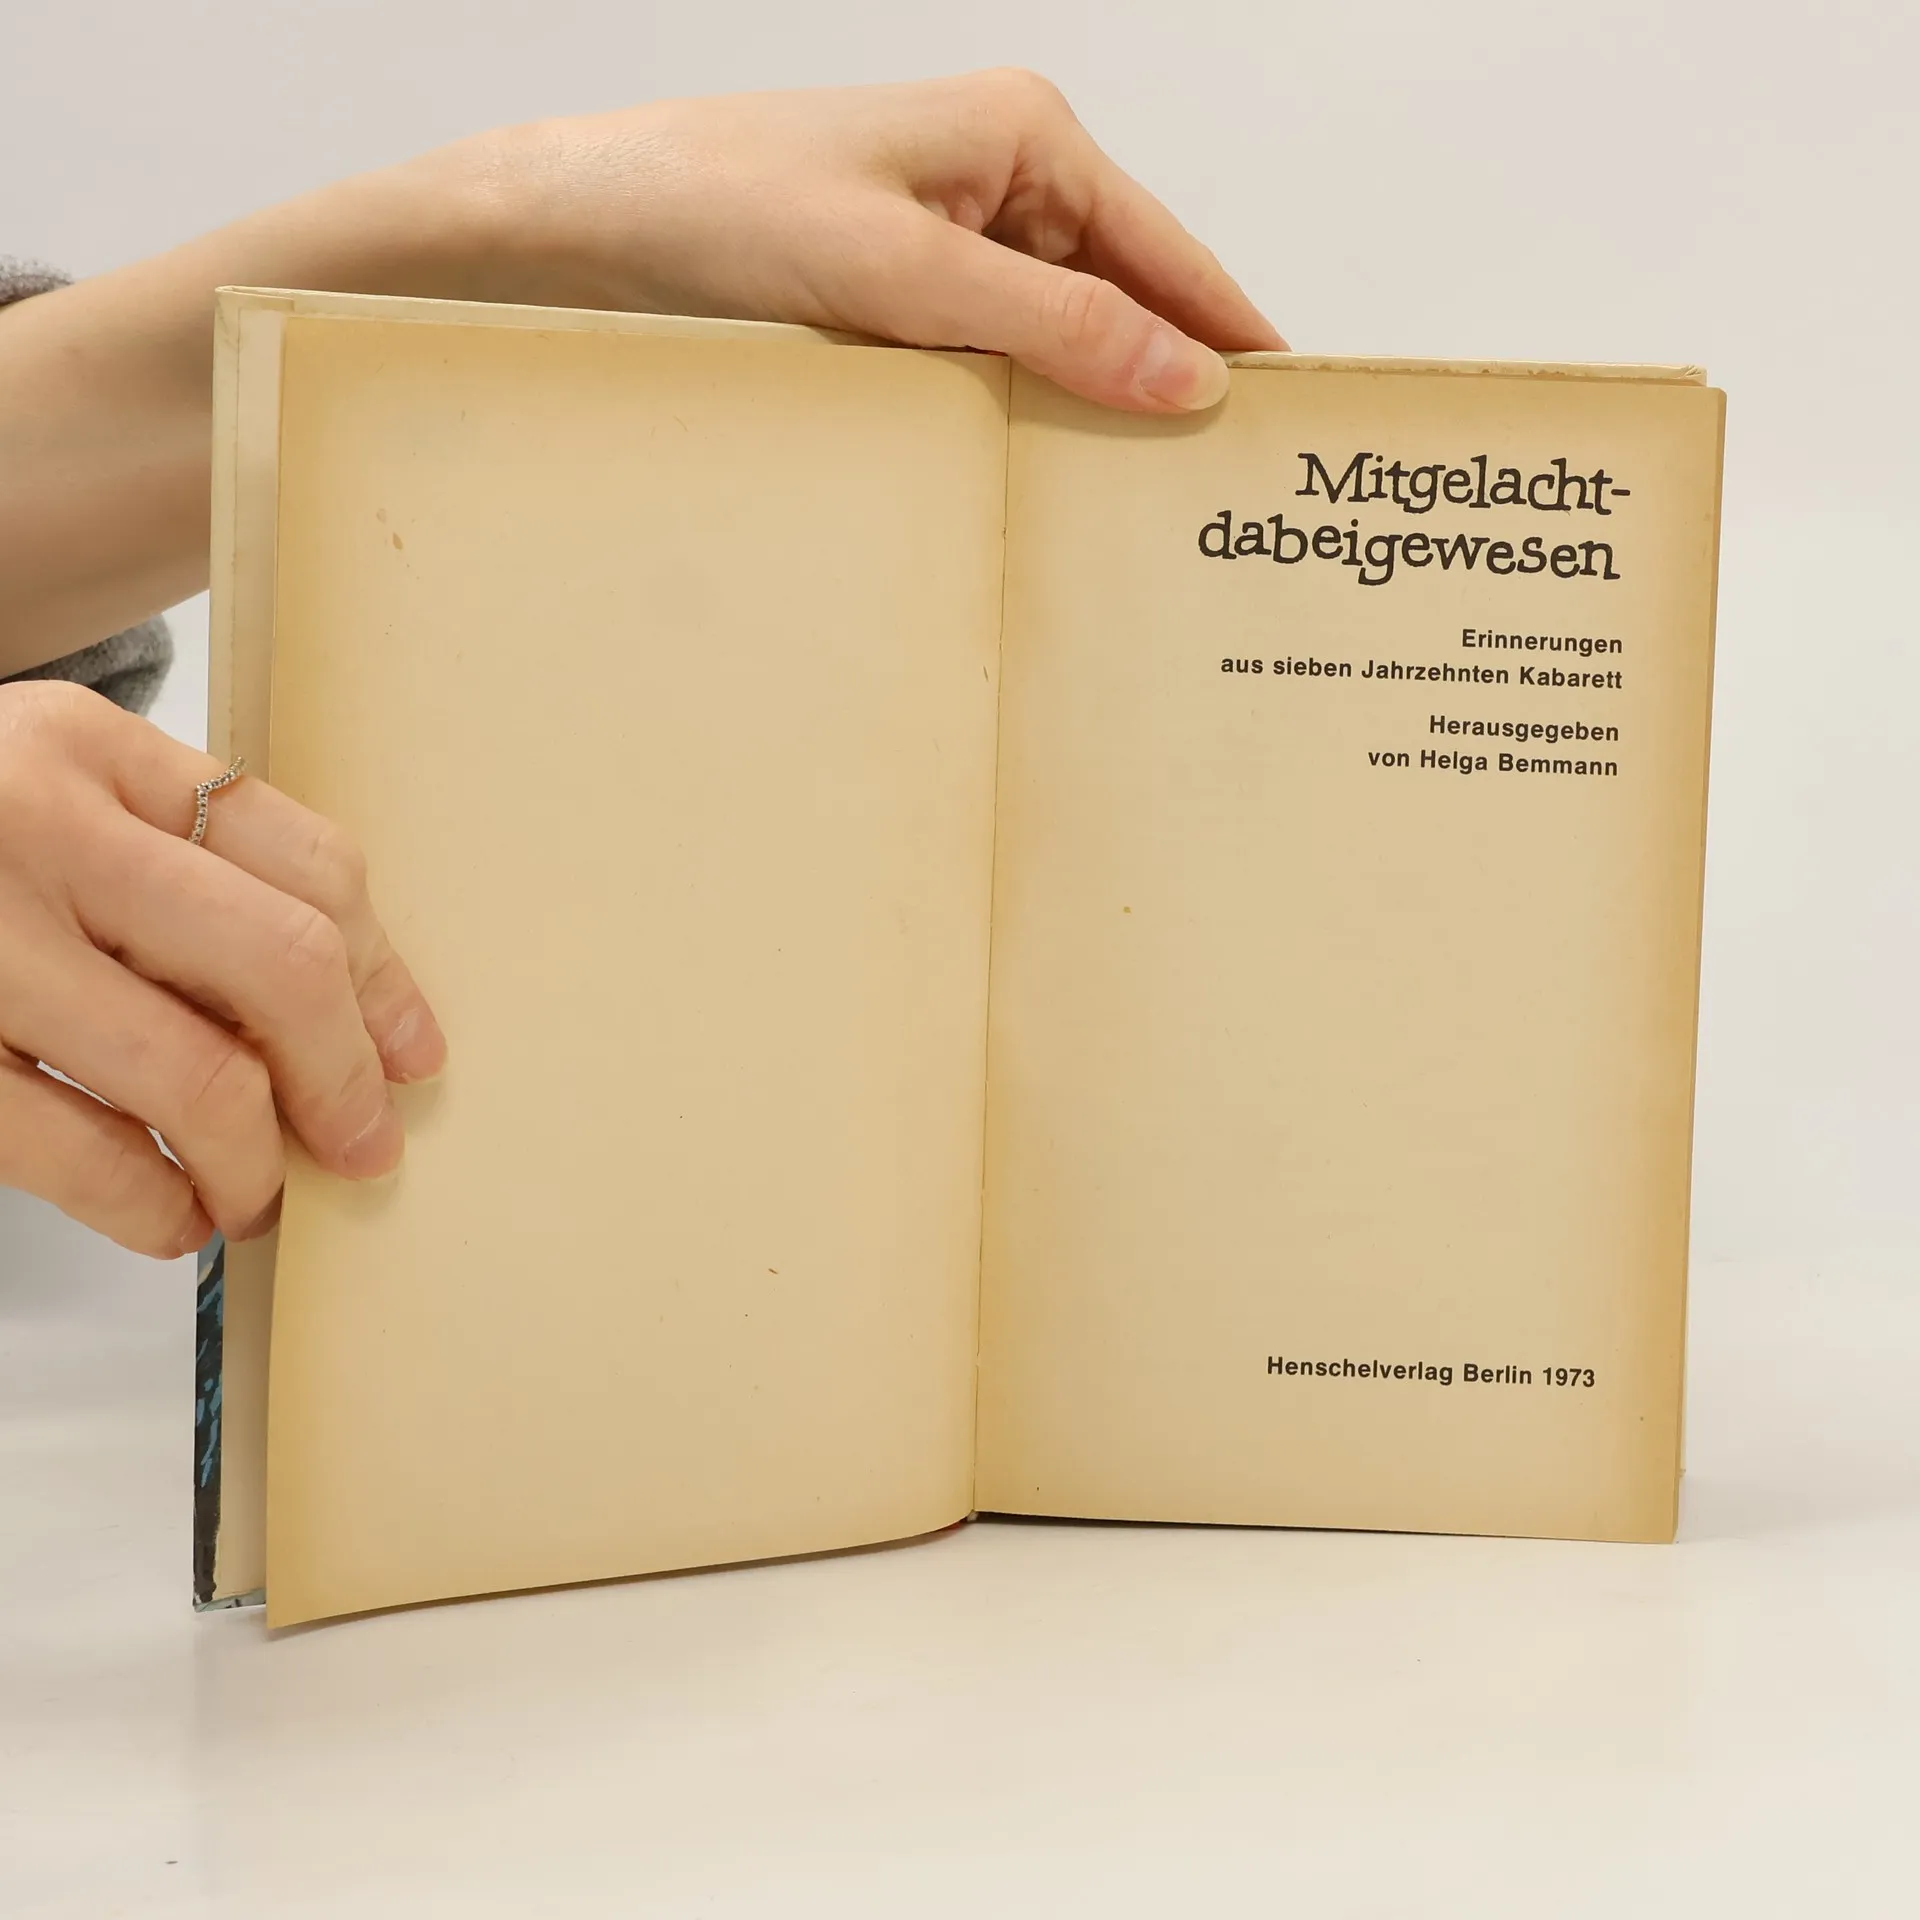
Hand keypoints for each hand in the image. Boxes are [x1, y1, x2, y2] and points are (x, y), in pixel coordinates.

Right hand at [0, 683, 444, 1256]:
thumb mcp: (47, 799)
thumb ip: (178, 871)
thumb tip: (361, 1020)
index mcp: (90, 748)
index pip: (309, 860)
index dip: (384, 977)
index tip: (411, 1054)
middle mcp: (31, 826)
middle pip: (282, 963)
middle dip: (346, 1079)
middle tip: (361, 1145)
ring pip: (197, 1075)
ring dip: (257, 1164)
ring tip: (256, 1195)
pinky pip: (80, 1154)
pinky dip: (155, 1207)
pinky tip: (171, 1215)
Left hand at [3, 69, 1283, 670]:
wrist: (562, 232)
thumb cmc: (710, 207)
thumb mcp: (902, 272)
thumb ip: (1055, 326)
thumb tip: (1187, 382)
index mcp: (1024, 137)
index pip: (1175, 255)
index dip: (1237, 342)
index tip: (1291, 432)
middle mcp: (994, 183)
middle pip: (1124, 302)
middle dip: (1164, 395)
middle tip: (1214, 509)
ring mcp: (940, 247)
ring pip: (1055, 346)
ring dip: (1082, 422)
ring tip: (1132, 521)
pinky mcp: (890, 304)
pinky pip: (986, 370)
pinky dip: (1012, 425)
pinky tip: (1030, 493)